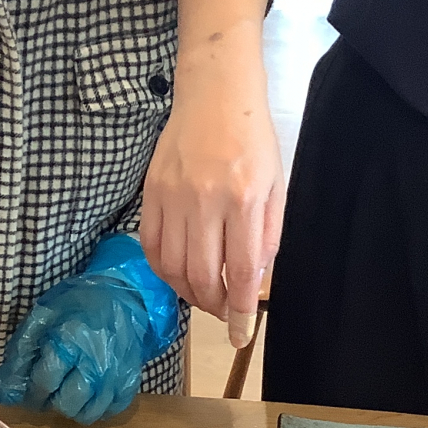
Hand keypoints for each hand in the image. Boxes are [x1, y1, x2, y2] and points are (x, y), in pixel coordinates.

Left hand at [0, 235, 175, 423]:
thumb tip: (4, 391)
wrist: (124, 297)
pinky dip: (96, 409)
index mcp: (69, 342)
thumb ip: (21, 352)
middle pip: (67, 404)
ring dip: (72, 410)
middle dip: (51, 403)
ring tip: (67, 394)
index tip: (30, 391)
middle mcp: (95, 364)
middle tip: (48, 392)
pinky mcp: (131, 382)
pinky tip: (88, 395)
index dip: (32, 393)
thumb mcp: (43, 317)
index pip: (44, 383)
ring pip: (90, 414)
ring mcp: (116, 376)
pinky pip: (111, 411)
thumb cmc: (78, 304)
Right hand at [141, 0, 280, 347]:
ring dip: (188, 293)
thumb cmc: (253, 137)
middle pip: (202, 276)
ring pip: (171, 267)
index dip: (241, 312)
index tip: (242, 336)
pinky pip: (150, 245)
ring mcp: (173, 196)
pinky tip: (177, 273)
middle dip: (215, 307)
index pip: (242, 272)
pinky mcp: (151, 190)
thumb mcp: (276, 186)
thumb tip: (254, 281)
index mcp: (245, 199)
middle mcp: (206, 200)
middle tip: (225, 314)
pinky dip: (162, 269)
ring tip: (204, 295)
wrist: (216, 91)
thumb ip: (267, 235)